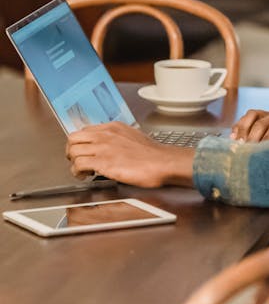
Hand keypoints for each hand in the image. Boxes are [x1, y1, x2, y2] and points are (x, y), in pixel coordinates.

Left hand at [66, 122, 194, 188]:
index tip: (83, 151)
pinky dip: (78, 172)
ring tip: (82, 171)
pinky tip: (86, 176)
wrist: (162, 162)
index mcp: (113, 127)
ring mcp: (103, 147)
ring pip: (73, 151)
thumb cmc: (153, 155)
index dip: (81, 143)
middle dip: (72, 151)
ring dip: (74, 163)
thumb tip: (110, 147)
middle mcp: (105, 134)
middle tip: (77, 160)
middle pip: (73, 138)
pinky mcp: (103, 162)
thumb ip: (118, 139)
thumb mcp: (133, 137)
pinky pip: (78, 165)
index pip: (85, 130)